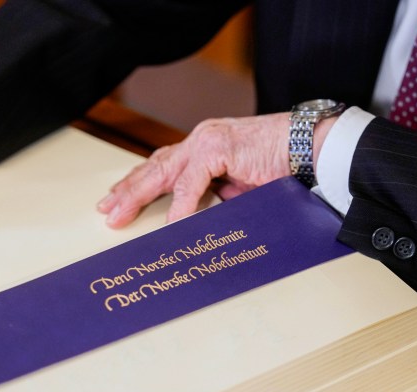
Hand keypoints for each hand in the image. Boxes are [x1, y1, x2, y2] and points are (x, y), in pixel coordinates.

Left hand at [97, 112, 329, 227]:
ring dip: (140, 195)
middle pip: (154, 168)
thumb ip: (212, 198)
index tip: (117, 202)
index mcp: (204, 148)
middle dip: (128, 191)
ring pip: (164, 171)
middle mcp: (200, 140)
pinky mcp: (219, 147)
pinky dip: (181, 206)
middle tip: (107, 211)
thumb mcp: (238, 188)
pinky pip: (192, 183)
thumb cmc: (281, 168)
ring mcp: (208, 141)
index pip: (162, 167)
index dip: (138, 185)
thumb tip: (190, 226)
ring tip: (121, 215)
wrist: (310, 148)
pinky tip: (170, 225)